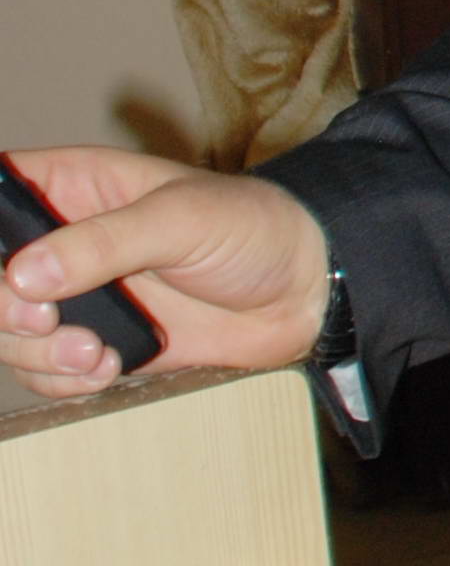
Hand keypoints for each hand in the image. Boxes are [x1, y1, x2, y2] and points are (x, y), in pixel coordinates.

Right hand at [0, 146, 330, 400]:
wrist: (303, 292)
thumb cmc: (253, 229)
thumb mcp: (182, 219)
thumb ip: (105, 243)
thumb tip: (24, 275)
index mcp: (76, 185)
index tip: (4, 266)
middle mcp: (64, 240)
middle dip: (2, 307)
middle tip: (43, 320)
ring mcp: (76, 294)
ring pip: (7, 331)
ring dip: (34, 352)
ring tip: (94, 351)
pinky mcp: (95, 342)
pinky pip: (43, 371)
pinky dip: (62, 380)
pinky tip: (109, 366)